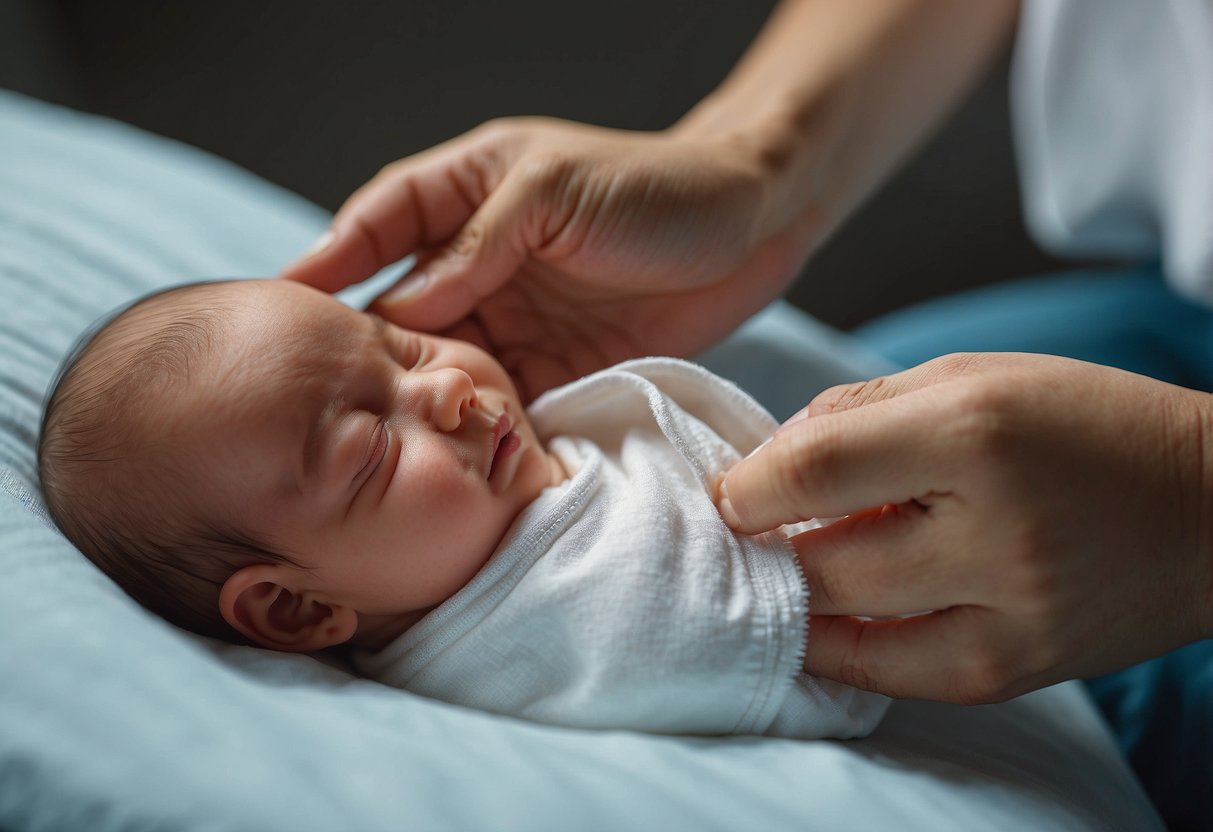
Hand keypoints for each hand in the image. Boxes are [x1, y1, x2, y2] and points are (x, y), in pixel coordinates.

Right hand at [281, 117, 823, 399]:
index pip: (376, 225)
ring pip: (447, 364)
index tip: (280, 310)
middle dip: (367, 351)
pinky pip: (505, 404)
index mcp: (467, 193)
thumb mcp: (555, 191)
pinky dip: (482, 431)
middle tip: (323, 400)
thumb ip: (476, 243)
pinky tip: (457, 460)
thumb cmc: (655, 186)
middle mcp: (480, 260)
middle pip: (401, 308)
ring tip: (386, 444)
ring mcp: (517, 318)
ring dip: (424, 401)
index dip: (327, 264)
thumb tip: (402, 304)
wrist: (754, 228)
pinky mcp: (559, 366)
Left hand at [717, 353, 1212, 702]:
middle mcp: (988, 533)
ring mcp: (1002, 616)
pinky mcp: (1008, 672)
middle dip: (760, 550)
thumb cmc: (1080, 424)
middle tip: (747, 534)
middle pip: (814, 563)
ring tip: (786, 568)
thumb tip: (767, 461)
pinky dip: (839, 646)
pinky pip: (884, 675)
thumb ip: (855, 411)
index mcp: (972, 435)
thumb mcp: (969, 375)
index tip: (725, 492)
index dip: (742, 486)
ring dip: (793, 600)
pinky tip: (828, 617)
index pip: (809, 472)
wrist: (1208, 511)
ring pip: (838, 629)